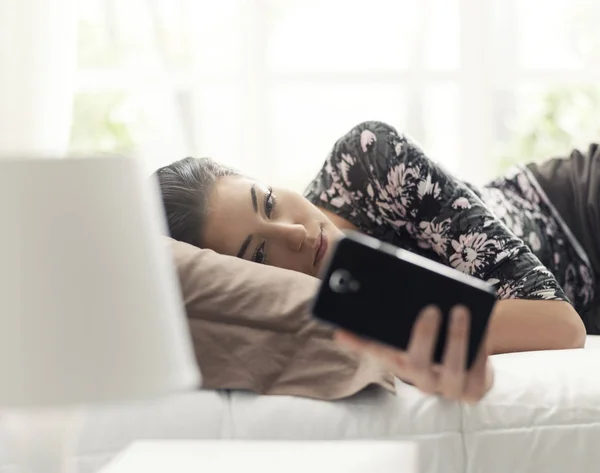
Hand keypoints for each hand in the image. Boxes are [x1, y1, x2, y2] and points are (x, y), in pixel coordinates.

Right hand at [334, 305, 492, 402]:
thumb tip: (361, 302)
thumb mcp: (414, 332)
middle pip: (416, 365)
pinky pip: (478, 371)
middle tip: (431, 309)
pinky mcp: (473, 391)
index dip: (358, 343)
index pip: (375, 352)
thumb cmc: (437, 344)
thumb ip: (396, 320)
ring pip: (452, 369)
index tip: (343, 330)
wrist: (470, 370)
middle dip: (424, 336)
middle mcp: (421, 380)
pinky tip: (482, 325)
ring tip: (460, 310)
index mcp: (401, 364)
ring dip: (457, 338)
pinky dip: (480, 347)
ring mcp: (448, 389)